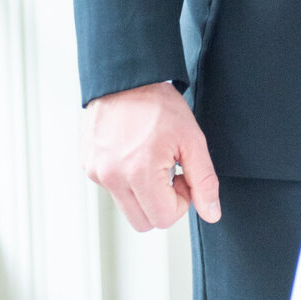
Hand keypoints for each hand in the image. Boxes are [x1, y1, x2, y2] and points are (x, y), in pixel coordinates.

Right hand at [81, 81, 220, 231]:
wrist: (127, 77)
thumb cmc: (158, 103)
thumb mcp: (192, 139)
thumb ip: (204, 180)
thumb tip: (211, 213)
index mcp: (138, 173)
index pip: (164, 219)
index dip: (181, 201)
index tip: (183, 175)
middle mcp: (112, 177)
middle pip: (143, 222)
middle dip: (162, 203)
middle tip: (170, 171)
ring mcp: (97, 172)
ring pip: (127, 208)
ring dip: (144, 193)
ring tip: (152, 160)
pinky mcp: (89, 165)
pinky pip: (112, 189)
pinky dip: (127, 180)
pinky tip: (135, 153)